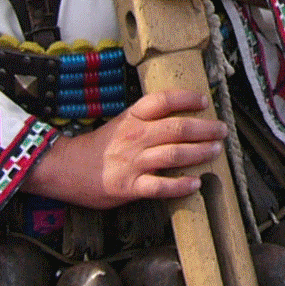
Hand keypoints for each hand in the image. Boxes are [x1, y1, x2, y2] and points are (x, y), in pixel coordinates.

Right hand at [24, 89, 226, 208]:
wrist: (62, 169)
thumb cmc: (95, 148)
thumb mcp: (119, 124)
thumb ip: (144, 122)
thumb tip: (176, 121)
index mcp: (132, 117)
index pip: (163, 100)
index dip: (187, 98)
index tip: (204, 101)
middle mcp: (135, 136)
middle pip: (178, 127)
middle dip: (205, 128)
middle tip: (222, 130)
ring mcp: (133, 162)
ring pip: (174, 154)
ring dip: (200, 152)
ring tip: (215, 151)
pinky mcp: (129, 186)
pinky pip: (160, 186)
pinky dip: (181, 186)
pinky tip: (195, 184)